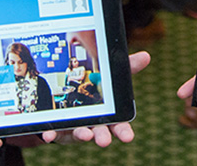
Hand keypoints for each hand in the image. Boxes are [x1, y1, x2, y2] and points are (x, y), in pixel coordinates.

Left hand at [11, 52, 149, 147]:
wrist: (71, 97)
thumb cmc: (98, 91)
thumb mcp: (112, 78)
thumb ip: (127, 68)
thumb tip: (147, 56)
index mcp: (109, 116)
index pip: (119, 125)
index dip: (124, 131)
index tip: (128, 137)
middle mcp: (94, 125)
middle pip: (100, 133)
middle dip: (103, 137)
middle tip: (104, 141)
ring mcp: (77, 127)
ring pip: (80, 133)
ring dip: (82, 135)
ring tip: (84, 135)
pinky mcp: (60, 127)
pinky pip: (55, 131)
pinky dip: (52, 133)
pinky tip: (49, 134)